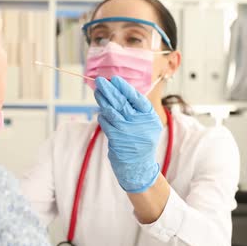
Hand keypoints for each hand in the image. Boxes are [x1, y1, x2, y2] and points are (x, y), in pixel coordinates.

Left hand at [94, 76, 162, 192]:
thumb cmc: (142, 140)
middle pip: (121, 102)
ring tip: (97, 92)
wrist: (139, 165)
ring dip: (102, 100)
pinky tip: (100, 112)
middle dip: (109, 90)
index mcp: (149, 116)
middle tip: (99, 81)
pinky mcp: (116, 138)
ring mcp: (127, 131)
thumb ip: (137, 109)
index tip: (115, 79)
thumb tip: (119, 90)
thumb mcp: (148, 124)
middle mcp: (139, 123)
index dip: (125, 87)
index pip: (136, 97)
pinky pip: (106, 123)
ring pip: (111, 111)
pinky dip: (102, 116)